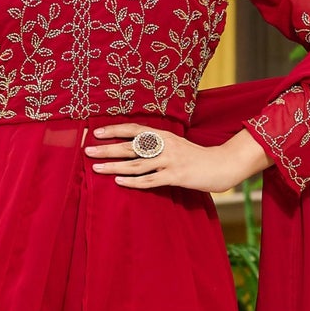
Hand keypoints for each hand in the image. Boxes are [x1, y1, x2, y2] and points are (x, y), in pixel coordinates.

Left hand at [85, 123, 269, 195]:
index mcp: (164, 135)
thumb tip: (135, 145)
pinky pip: (150, 180)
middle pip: (130, 146)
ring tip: (96, 168)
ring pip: (136, 164)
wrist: (222, 165)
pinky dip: (133, 181)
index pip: (134, 129)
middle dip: (107, 148)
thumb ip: (158, 144)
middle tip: (87, 151)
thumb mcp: (176, 144)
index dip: (115, 130)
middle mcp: (164, 145)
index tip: (96, 132)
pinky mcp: (176, 177)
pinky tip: (119, 181)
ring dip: (114, 166)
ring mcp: (170, 161)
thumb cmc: (196, 157)